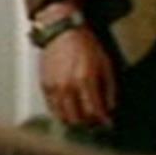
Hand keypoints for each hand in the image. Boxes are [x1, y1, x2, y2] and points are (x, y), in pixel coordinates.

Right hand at [38, 8, 115, 129]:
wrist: (62, 31)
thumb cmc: (85, 45)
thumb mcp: (105, 64)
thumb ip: (109, 89)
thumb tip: (110, 109)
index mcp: (85, 80)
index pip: (94, 111)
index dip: (103, 121)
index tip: (107, 123)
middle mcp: (68, 86)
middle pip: (78, 118)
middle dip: (89, 123)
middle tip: (95, 121)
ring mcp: (54, 87)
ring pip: (64, 116)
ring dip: (75, 120)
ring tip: (82, 117)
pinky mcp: (45, 85)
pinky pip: (52, 108)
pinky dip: (62, 112)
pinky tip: (70, 109)